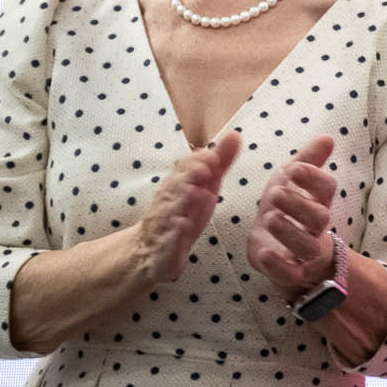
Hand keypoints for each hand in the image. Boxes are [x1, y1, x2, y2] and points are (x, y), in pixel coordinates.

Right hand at [137, 132, 241, 283]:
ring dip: (182, 201)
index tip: (212, 156)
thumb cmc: (182, 212)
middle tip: (205, 170)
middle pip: (175, 185)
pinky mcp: (163, 248)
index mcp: (178, 185)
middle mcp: (167, 202)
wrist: (151, 252)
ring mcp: (163, 225)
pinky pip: (167, 240)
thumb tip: (235, 134)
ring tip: (197, 193)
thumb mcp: (204, 186)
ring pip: (169, 211)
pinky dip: (175, 233)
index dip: (197, 161)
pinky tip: (184, 227)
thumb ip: (219, 163)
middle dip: (189, 176)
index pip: (184, 168)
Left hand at [247, 135, 340, 292]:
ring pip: (309, 247)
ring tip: (269, 218)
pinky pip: (291, 274)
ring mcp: (303, 252)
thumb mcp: (291, 180)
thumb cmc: (286, 209)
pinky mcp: (287, 272)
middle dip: (298, 204)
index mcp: (318, 202)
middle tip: (274, 194)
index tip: (294, 169)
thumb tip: (328, 137)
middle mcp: (315, 228)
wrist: (273, 246)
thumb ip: (308, 159)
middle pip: (321, 217)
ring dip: (290, 231)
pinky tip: (265, 253)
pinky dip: (278, 265)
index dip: (314, 178)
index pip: (328, 188)